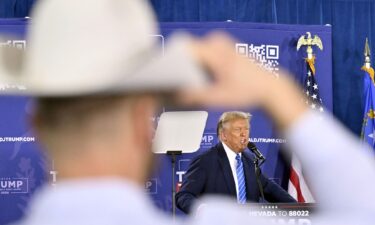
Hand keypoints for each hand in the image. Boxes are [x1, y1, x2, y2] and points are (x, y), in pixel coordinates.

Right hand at [181, 33, 307, 129]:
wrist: (268, 86)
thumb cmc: (247, 92)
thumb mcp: (219, 98)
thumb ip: (195, 96)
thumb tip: (175, 96)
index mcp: (215, 53)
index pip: (184, 50)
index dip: (173, 63)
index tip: (169, 77)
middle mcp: (216, 42)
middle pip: (188, 51)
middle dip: (181, 67)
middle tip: (181, 84)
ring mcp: (220, 42)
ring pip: (195, 52)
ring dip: (191, 66)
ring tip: (193, 83)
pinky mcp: (223, 46)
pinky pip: (203, 52)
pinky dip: (200, 64)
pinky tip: (204, 78)